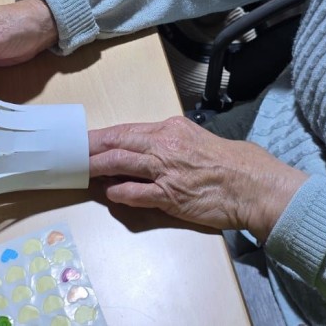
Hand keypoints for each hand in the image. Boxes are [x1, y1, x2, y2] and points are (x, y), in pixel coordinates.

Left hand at [89, 116, 308, 240]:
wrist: (253, 185)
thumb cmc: (233, 163)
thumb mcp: (199, 139)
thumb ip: (173, 142)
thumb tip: (151, 149)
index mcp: (172, 129)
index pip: (128, 129)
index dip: (103, 136)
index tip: (86, 139)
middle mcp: (164, 146)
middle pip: (117, 142)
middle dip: (92, 148)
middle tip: (73, 153)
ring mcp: (165, 171)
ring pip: (120, 164)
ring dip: (98, 168)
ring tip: (82, 171)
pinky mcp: (169, 196)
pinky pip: (135, 193)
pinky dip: (118, 193)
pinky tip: (109, 193)